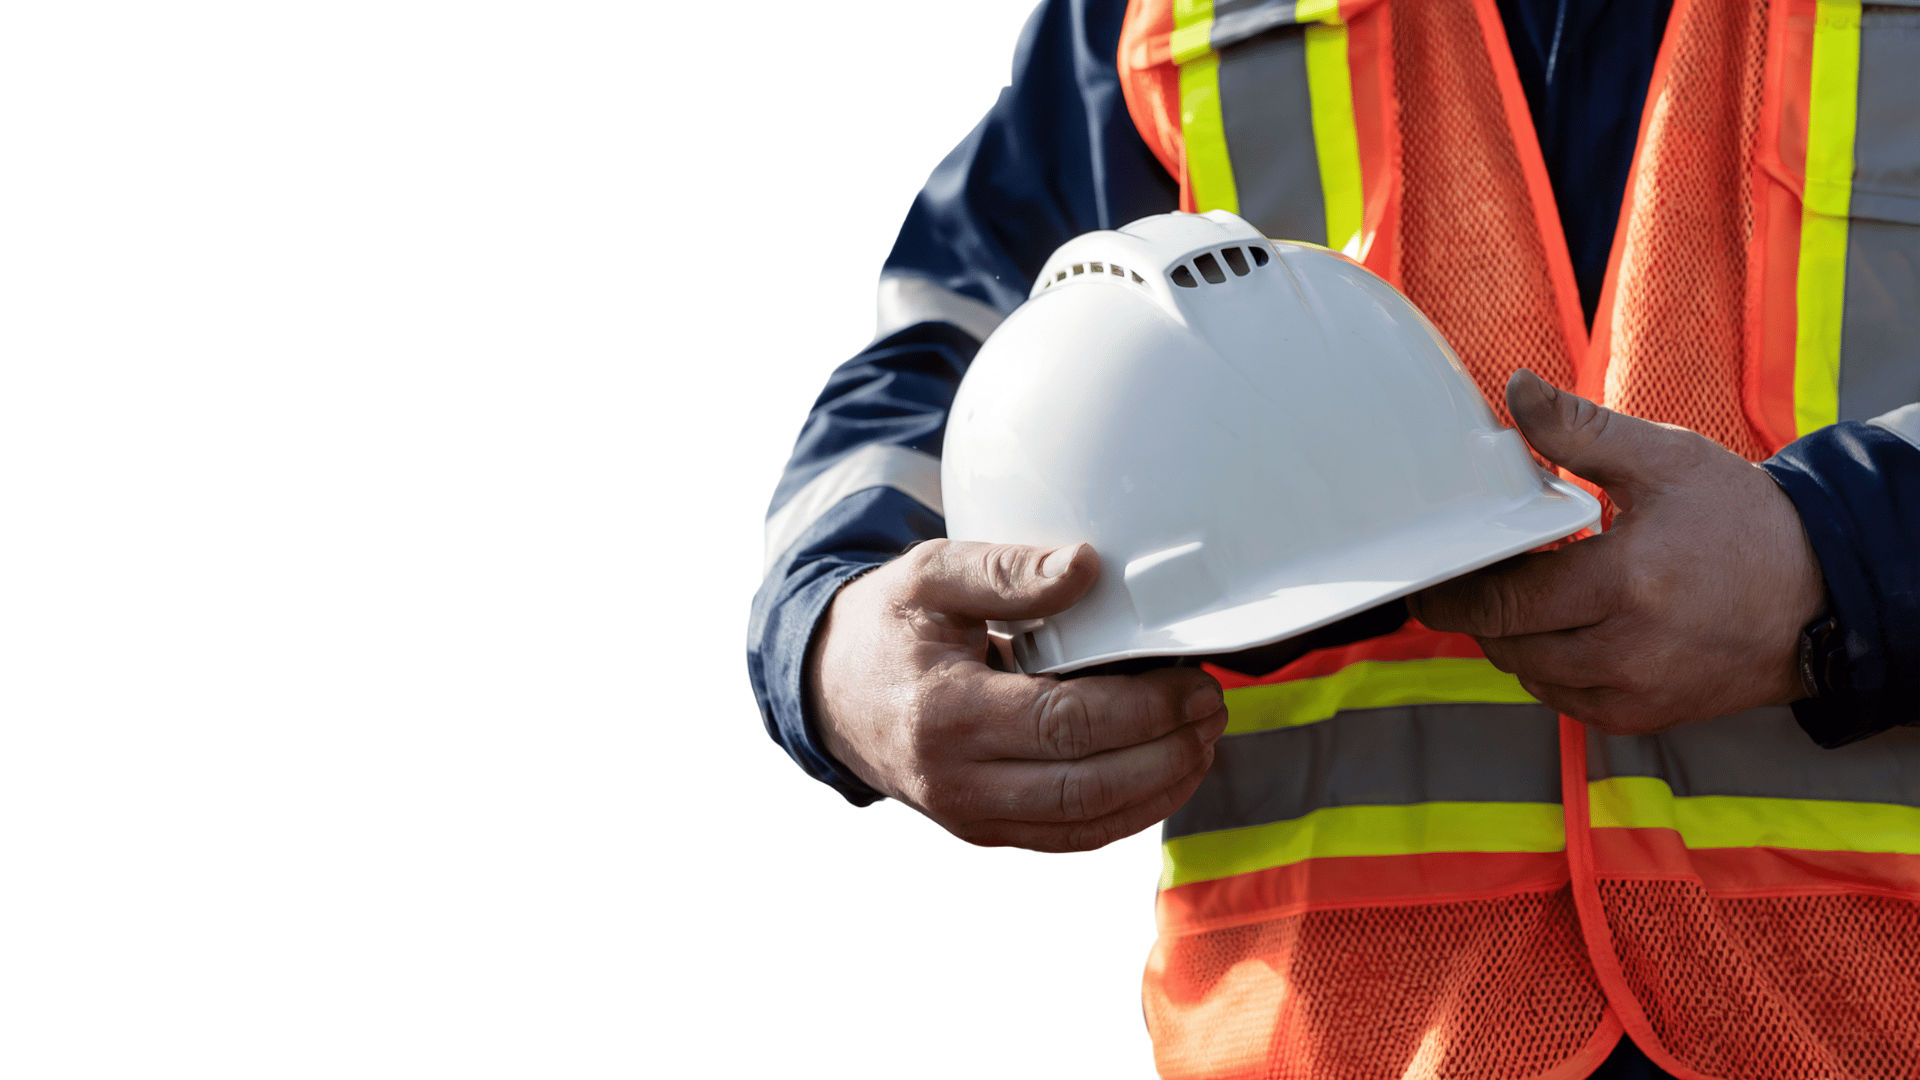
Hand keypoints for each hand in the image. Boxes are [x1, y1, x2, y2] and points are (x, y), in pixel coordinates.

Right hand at [806, 539, 1227, 851]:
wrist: (829, 689)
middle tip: (1211, 708)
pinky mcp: (985, 829)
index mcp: (944, 714)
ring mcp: (969, 816)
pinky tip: (1164, 772)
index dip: (1143, 708)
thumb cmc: (887, 625)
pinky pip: (1070, 835)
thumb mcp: (930, 573)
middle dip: (1167, 752)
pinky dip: (1128, 811)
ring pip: (1086, 824)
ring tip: (1201, 739)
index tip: (1191, 678)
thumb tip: (1086, 567)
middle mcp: (955, 781)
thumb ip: (1007, 570)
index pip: (1066, 724)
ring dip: (1159, 788)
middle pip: (1086, 786)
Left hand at [1408, 370, 1826, 735]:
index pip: (1503, 599)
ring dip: (1513, 637)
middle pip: (1506, 641)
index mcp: (1626, 584)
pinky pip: (1562, 697)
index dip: (1457, 588)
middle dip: (1481, 608)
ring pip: (1527, 673)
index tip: (1435, 573)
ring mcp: (1634, 693)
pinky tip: (1564, 627)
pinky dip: (1548, 665)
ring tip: (1531, 593)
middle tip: (1480, 573)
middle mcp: (1626, 651)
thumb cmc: (1747, 525)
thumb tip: (1518, 390)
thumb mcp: (1666, 460)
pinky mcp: (1642, 718)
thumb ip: (1580, 430)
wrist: (1822, 594)